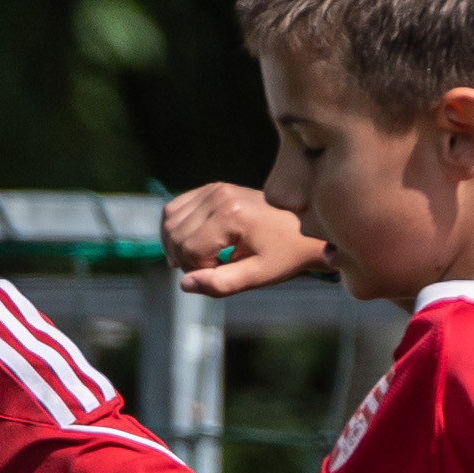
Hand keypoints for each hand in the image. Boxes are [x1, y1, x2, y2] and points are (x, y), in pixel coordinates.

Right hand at [160, 182, 327, 296]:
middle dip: (184, 259)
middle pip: (176, 234)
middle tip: (208, 270)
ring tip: (200, 258)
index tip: (220, 275)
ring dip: (177, 245)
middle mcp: (220, 196)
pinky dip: (177, 229)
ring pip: (170, 220)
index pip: (190, 249)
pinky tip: (194, 243)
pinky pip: (175, 208)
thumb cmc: (283, 254)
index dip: (197, 270)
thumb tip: (184, 284)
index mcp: (232, 215)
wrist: (303, 228)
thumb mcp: (257, 276)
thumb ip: (221, 284)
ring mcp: (214, 189)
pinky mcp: (212, 188)